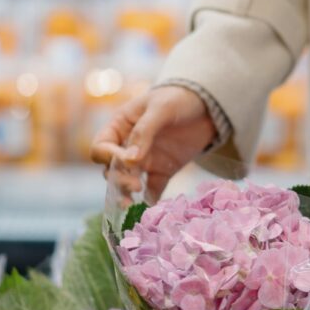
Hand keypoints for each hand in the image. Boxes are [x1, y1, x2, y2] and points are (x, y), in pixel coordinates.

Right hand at [90, 86, 215, 201]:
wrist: (208, 105)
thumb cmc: (178, 98)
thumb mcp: (161, 108)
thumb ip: (145, 131)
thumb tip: (131, 159)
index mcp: (119, 127)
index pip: (101, 147)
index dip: (108, 157)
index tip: (127, 162)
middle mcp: (126, 146)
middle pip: (111, 170)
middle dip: (119, 180)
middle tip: (135, 187)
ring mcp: (144, 160)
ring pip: (127, 183)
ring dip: (127, 194)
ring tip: (133, 206)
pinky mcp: (162, 171)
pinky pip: (153, 189)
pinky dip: (151, 200)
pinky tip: (153, 210)